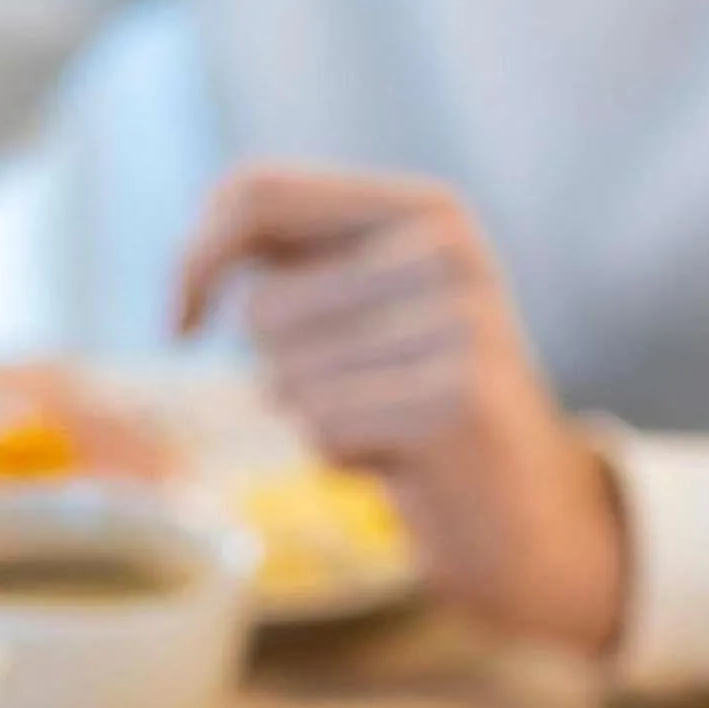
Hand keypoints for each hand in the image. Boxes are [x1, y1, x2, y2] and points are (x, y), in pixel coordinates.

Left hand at [176, 165, 629, 654]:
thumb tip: (191, 268)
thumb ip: (289, 265)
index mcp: (425, 208)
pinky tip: (397, 461)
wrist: (531, 517)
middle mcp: (450, 250)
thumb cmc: (421, 410)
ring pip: (287, 374)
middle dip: (281, 368)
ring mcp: (461, 324)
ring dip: (314, 420)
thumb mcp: (363, 315)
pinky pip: (322, 427)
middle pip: (264, 305)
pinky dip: (339, 458)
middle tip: (361, 395)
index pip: (260, 190)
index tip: (177, 323)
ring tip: (384, 427)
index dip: (194, 258)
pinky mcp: (456, 402)